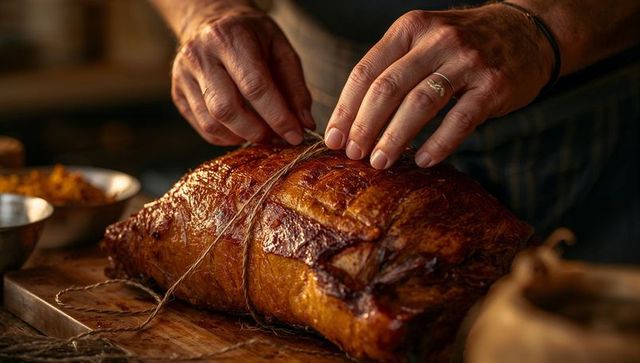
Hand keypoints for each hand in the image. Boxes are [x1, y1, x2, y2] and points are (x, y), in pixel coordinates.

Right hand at [171, 6, 313, 145]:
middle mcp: (200, 55)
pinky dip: (226, 137)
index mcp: (230, 38)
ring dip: (241, 137)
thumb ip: (294, 86)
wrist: (209, 20)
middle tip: (276, 139)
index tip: (295, 135)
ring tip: (261, 134)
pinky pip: (202, 127)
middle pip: (227, 108)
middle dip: (257, 131)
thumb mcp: (279, 48)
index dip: (277, 116)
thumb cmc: (250, 36)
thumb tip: (304, 124)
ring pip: (212, 122)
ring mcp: (183, 75)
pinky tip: (241, 130)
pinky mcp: (178, 93)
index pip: (254, 86)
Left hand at [324, 4, 553, 167]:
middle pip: (388, 88)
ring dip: (394, 138)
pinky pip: (460, 120)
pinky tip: (423, 160)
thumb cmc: (463, 45)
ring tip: (379, 162)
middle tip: (353, 154)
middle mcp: (437, 40)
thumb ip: (393, 69)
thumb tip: (354, 119)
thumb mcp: (424, 41)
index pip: (366, 71)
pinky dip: (438, 144)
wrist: (528, 32)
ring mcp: (468, 61)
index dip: (346, 108)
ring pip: (420, 104)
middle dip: (364, 126)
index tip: (334, 138)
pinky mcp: (494, 85)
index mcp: (410, 28)